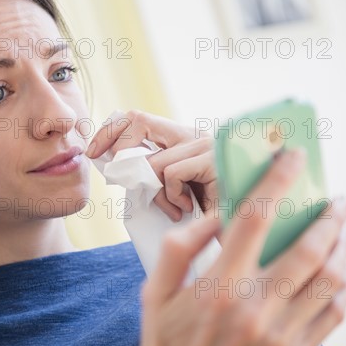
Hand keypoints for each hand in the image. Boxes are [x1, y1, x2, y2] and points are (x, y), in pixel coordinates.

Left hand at [86, 110, 216, 221]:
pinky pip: (170, 173)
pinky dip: (172, 196)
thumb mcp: (176, 192)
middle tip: (115, 176)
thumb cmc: (211, 215)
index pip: (136, 118)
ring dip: (154, 192)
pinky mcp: (213, 159)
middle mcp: (192, 134)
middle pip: (136, 119)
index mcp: (182, 139)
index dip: (110, 130)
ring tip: (174, 208)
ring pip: (152, 159)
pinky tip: (188, 208)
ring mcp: (204, 143)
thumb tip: (119, 172)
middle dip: (115, 146)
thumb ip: (154, 178)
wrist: (251, 228)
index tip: (94, 152)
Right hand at [140, 148, 345, 345]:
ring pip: (331, 280)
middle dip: (330, 215)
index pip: (254, 218)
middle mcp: (255, 308)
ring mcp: (280, 333)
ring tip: (343, 229)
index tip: (293, 157)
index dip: (277, 181)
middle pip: (308, 248)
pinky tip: (342, 269)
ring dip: (344, 247)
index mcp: (217, 286)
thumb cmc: (169, 343)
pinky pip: (336, 314)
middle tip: (337, 199)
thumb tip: (214, 217)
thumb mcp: (155, 293)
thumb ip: (178, 248)